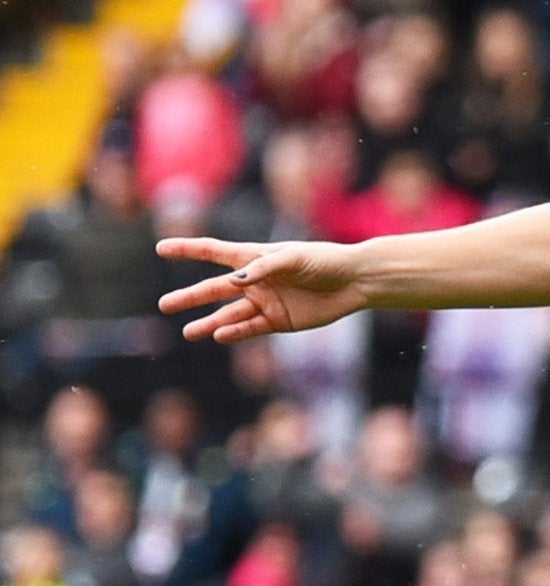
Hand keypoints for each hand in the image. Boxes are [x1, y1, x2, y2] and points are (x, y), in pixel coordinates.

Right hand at [157, 237, 371, 342]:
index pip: (214, 252)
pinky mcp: (279, 321)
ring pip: (229, 314)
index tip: (161, 248)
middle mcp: (255, 281)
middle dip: (190, 298)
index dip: (188, 250)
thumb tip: (235, 280)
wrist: (353, 282)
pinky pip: (252, 328)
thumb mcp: (294, 258)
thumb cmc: (324, 261)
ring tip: (188, 332)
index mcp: (254, 257)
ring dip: (209, 323)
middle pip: (214, 289)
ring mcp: (265, 302)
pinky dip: (236, 333)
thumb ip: (265, 267)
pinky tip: (220, 336)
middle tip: (164, 305)